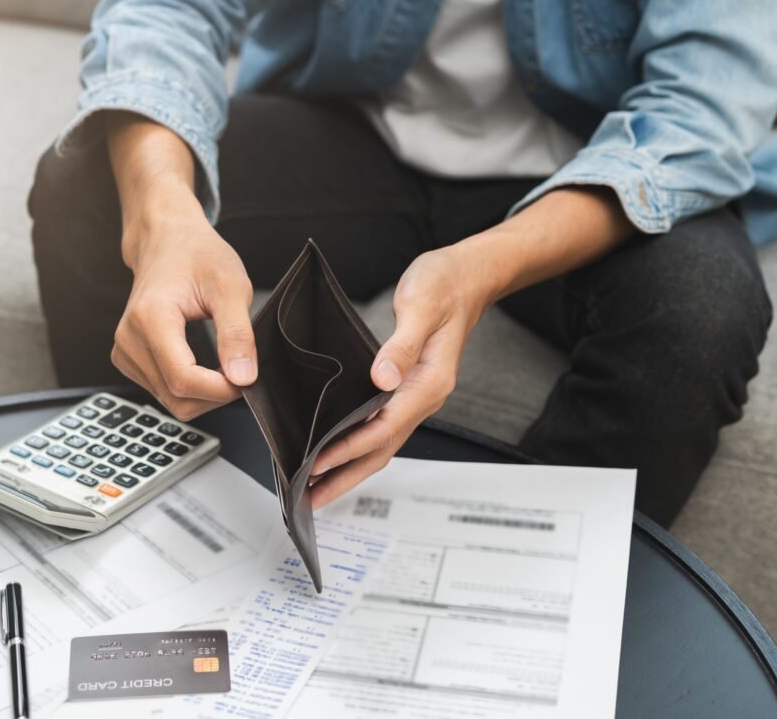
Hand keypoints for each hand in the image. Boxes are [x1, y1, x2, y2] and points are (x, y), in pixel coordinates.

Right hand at [111, 178, 257, 419]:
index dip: (220, 389)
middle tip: (240, 368)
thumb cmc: (197, 256)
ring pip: (171, 402)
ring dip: (204, 394)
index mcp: (150, 318)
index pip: (183, 380)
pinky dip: (190, 388)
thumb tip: (243, 378)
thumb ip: (238, 334)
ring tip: (222, 361)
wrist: (166, 242)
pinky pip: (163, 392)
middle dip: (215, 395)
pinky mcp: (128, 360)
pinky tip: (203, 364)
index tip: (246, 378)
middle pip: (177, 398)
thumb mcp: (231, 287)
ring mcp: (124, 351)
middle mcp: (128, 339)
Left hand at [309, 245, 489, 508]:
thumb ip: (401, 345)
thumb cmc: (444, 286)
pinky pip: (382, 427)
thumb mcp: (420, 306)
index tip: (318, 461)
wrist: (466, 278)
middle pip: (382, 449)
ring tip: (316, 486)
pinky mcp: (408, 390)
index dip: (349, 447)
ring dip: (350, 468)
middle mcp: (425, 396)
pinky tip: (338, 450)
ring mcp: (417, 396)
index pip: (384, 427)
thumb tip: (382, 378)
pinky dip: (358, 445)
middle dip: (346, 476)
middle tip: (309, 497)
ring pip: (381, 444)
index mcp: (429, 381)